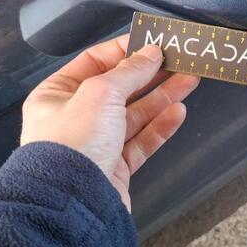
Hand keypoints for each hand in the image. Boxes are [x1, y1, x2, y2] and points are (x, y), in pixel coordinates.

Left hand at [21, 35, 199, 210]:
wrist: (71, 204)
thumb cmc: (71, 145)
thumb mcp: (101, 92)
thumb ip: (129, 71)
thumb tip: (150, 53)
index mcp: (57, 94)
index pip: (95, 61)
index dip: (125, 50)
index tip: (152, 42)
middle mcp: (74, 118)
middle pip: (120, 88)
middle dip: (151, 74)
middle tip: (179, 61)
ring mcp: (96, 143)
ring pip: (135, 114)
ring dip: (163, 97)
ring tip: (189, 80)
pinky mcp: (114, 167)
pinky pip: (141, 141)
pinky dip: (161, 126)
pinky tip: (178, 112)